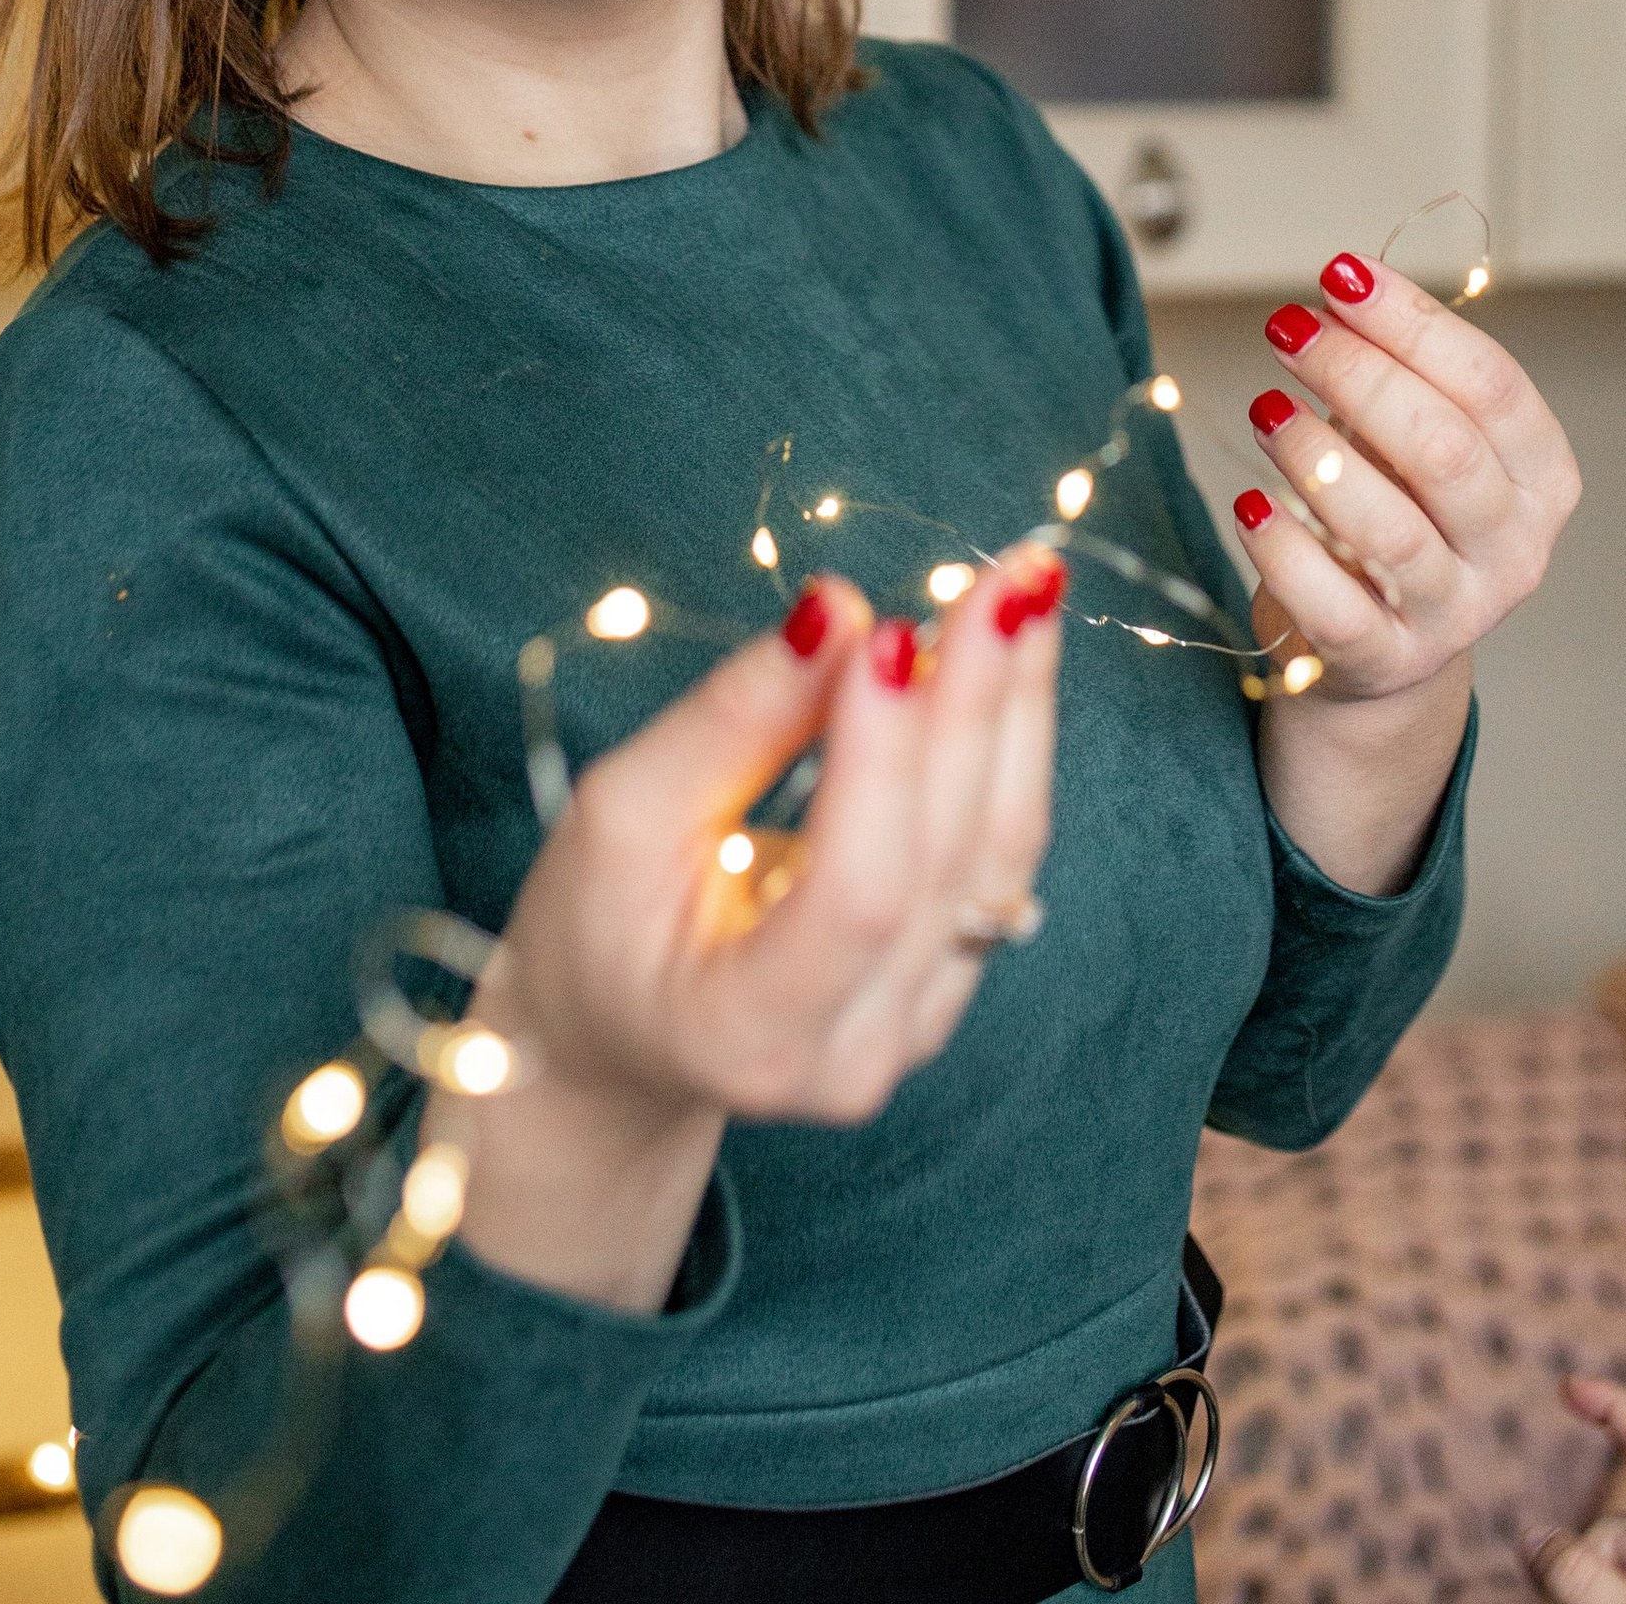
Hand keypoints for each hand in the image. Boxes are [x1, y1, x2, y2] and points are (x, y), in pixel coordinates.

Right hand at [454, 546, 1065, 1307]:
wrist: (620, 1035)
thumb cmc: (597, 925)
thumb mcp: (623, 816)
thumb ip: (732, 721)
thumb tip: (838, 611)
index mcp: (753, 1033)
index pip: (856, 894)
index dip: (882, 761)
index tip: (887, 629)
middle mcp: (858, 1050)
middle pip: (946, 862)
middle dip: (974, 702)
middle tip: (1000, 574)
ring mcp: (916, 1022)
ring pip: (998, 852)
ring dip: (1017, 705)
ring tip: (1028, 585)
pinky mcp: (947, 975)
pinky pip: (1000, 852)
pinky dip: (1010, 740)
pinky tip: (1013, 649)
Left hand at [1237, 248, 1579, 703]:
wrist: (1380, 647)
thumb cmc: (1399, 510)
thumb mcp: (1417, 439)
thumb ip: (1399, 373)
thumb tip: (1344, 285)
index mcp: (1541, 476)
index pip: (1491, 384)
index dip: (1413, 321)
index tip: (1339, 274)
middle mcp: (1515, 549)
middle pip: (1443, 449)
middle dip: (1357, 374)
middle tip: (1286, 328)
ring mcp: (1456, 614)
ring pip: (1393, 532)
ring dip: (1316, 456)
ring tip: (1265, 406)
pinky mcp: (1386, 662)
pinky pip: (1335, 607)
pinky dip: (1286, 551)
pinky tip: (1250, 504)